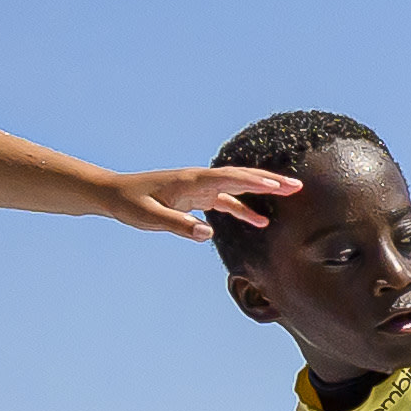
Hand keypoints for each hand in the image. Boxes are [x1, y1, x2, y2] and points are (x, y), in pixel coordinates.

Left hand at [101, 164, 299, 241]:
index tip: (279, 185)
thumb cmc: (130, 204)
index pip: (230, 179)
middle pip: (240, 177)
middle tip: (297, 186)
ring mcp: (199, 187)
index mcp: (191, 181)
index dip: (256, 181)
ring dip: (261, 192)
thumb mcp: (149, 218)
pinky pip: (226, 200)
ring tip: (288, 196)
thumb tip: (207, 233)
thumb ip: (178, 224)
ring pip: (237, 187)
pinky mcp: (196, 196)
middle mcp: (199, 180)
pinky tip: (258, 220)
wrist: (113, 194)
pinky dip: (243, 207)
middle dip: (269, 181)